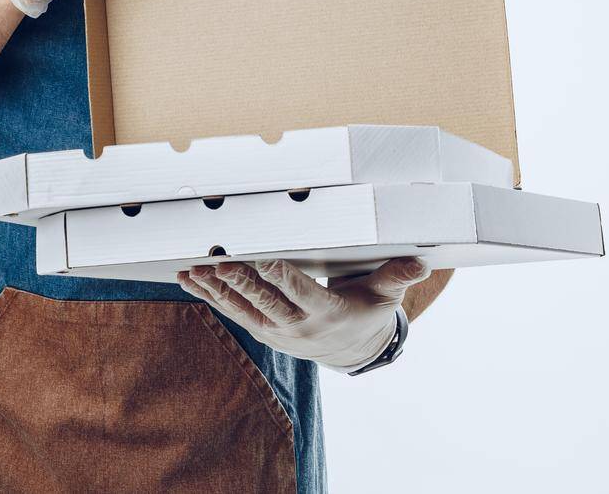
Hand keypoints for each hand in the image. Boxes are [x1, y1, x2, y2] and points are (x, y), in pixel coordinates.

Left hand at [177, 257, 429, 371]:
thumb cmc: (367, 312)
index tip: (261, 257)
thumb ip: (396, 278)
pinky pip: (231, 313)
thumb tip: (421, 262)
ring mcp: (275, 331)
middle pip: (265, 302)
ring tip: (192, 271)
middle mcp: (297, 325)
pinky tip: (188, 280)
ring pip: (241, 309)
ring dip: (215, 290)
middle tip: (218, 262)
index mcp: (326, 312)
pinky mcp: (261, 331)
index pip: (300, 292)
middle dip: (240, 282)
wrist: (351, 351)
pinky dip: (209, 297)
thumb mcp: (384, 297)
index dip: (280, 275)